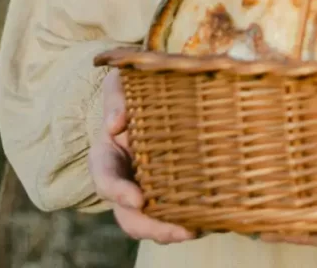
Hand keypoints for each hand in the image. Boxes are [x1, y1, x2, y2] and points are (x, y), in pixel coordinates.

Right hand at [88, 69, 196, 243]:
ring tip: (196, 229)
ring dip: (171, 230)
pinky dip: (187, 217)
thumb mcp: (119, 84)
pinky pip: (173, 208)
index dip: (119, 193)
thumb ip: (115, 98)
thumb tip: (116, 124)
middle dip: (151, 227)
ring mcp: (143, 188)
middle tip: (179, 231)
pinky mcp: (167, 188)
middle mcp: (122, 180)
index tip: (138, 200)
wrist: (146, 98)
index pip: (106, 180)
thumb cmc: (131, 91)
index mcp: (106, 157)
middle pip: (128, 215)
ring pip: (151, 220)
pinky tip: (210, 218)